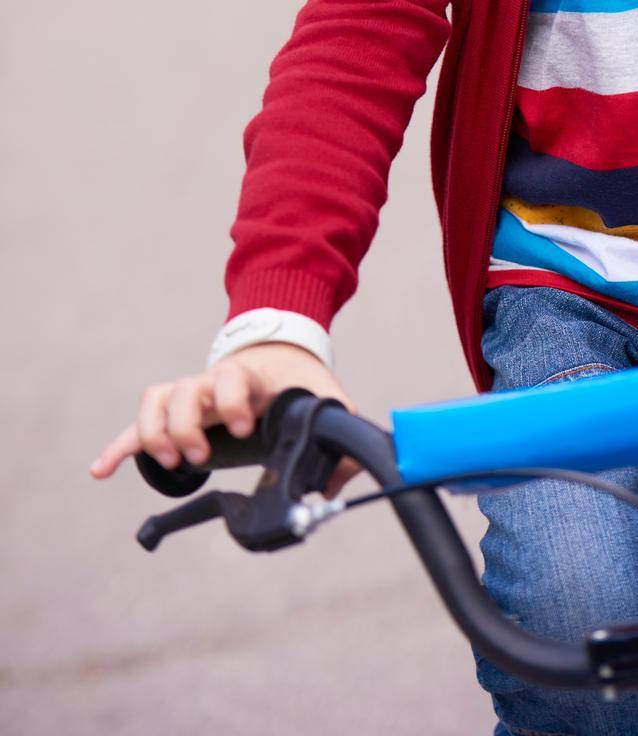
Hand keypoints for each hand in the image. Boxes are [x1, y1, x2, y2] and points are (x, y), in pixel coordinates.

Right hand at [89, 343, 362, 499]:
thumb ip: (338, 434)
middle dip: (185, 426)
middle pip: (184, 390)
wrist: (282, 351)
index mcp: (251, 376)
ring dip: (154, 432)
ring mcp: (192, 393)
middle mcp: (215, 381)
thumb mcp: (327, 400)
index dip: (233, 401)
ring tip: (170, 462)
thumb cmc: (301, 380)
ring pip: (158, 398)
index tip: (244, 428)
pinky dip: (119, 446)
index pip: (233, 378)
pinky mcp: (176, 411)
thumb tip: (336, 483)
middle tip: (201, 458)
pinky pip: (138, 423)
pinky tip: (100, 471)